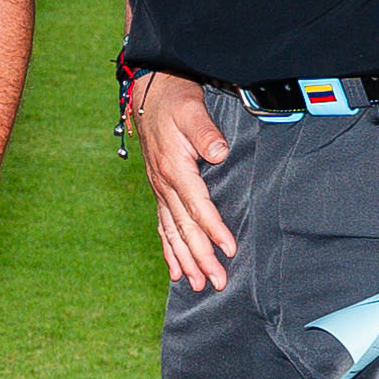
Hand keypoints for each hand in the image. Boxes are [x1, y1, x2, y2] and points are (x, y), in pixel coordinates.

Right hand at [131, 73, 237, 285]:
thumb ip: (205, 132)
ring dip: (186, 260)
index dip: (214, 229)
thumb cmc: (174, 100)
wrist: (149, 93)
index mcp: (175, 169)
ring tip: (198, 285)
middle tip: (217, 281)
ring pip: (172, 232)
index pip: (198, 207)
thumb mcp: (191, 109)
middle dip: (201, 257)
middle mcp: (164, 185)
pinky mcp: (160, 190)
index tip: (229, 249)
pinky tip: (175, 270)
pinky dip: (169, 250)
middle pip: (185, 228)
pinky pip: (162, 226)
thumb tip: (218, 153)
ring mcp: (160, 190)